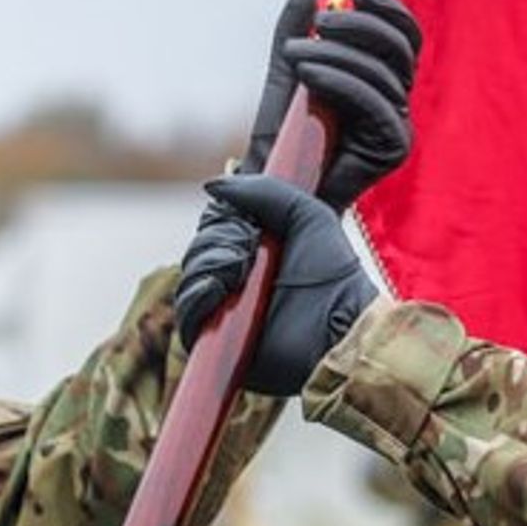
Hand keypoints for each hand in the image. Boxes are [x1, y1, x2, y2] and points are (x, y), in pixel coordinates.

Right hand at [174, 175, 374, 395]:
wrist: (338, 326)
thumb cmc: (332, 274)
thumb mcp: (305, 214)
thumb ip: (263, 191)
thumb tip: (211, 185)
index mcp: (254, 250)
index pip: (213, 226)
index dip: (220, 221)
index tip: (245, 225)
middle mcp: (236, 279)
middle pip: (198, 249)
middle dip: (217, 243)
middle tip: (246, 252)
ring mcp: (225, 310)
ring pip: (190, 277)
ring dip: (209, 267)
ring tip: (238, 273)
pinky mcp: (217, 340)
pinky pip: (188, 314)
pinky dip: (197, 297)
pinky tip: (216, 291)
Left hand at [239, 0, 420, 207]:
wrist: (274, 182)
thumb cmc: (284, 129)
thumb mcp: (288, 66)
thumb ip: (297, 25)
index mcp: (382, 79)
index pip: (404, 35)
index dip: (388, 9)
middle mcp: (397, 101)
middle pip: (399, 48)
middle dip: (359, 27)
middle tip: (318, 23)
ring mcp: (399, 125)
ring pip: (382, 72)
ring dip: (336, 55)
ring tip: (294, 54)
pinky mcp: (394, 147)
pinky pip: (375, 102)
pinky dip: (340, 81)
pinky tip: (309, 77)